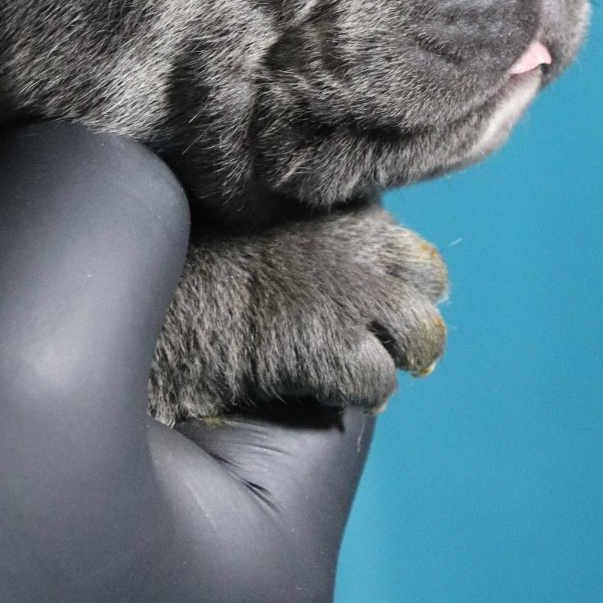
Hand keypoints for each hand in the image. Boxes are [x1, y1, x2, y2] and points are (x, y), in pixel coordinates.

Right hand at [151, 204, 448, 425]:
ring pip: (423, 337)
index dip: (393, 274)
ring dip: (390, 356)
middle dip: (406, 311)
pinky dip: (352, 393)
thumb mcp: (269, 219)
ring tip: (347, 366)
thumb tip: (349, 260)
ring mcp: (358, 298)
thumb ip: (316, 232)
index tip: (364, 293)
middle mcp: (365, 244)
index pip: (411, 242)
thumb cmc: (201, 260)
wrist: (168, 300)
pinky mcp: (340, 349)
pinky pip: (379, 383)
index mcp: (349, 208)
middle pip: (434, 281)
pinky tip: (315, 386)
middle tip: (368, 335)